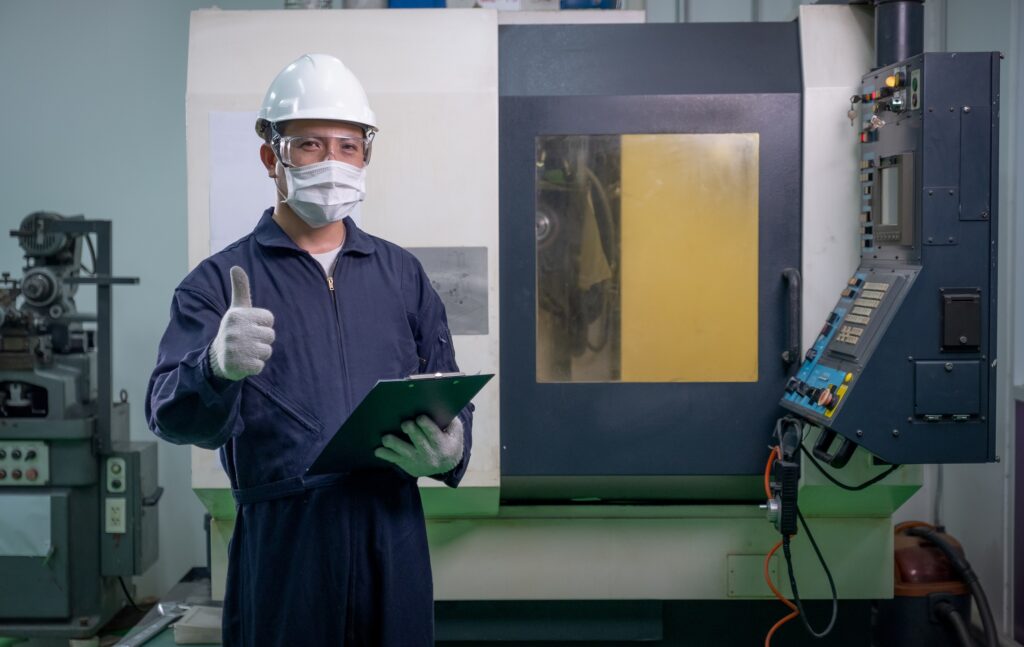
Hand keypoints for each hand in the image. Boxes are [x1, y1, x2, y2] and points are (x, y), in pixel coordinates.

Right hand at [208, 266, 275, 380]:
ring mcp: (236, 349)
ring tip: (245, 351)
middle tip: (247, 341)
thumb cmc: (233, 329)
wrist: (217, 358)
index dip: (262, 324)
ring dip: (259, 354)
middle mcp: (236, 331)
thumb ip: (240, 289)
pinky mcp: (239, 366)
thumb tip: (236, 267)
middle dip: (262, 340)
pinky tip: (243, 362)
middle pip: (270, 335)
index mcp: (238, 315)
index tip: (249, 326)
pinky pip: (260, 366)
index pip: (269, 319)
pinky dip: (254, 366)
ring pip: (267, 351)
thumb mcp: (236, 308)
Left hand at [375, 415, 463, 477]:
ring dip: (395, 445)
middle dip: (412, 432)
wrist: (446, 465)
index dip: (427, 426)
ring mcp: (418, 461)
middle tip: (405, 423)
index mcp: (442, 444)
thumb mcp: (455, 431)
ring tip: (386, 438)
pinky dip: (386, 455)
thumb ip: (449, 420)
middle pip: (419, 443)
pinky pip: (395, 461)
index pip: (434, 434)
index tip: (419, 418)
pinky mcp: (408, 466)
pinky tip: (378, 450)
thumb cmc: (449, 440)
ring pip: (405, 453)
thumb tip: (436, 404)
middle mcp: (430, 454)